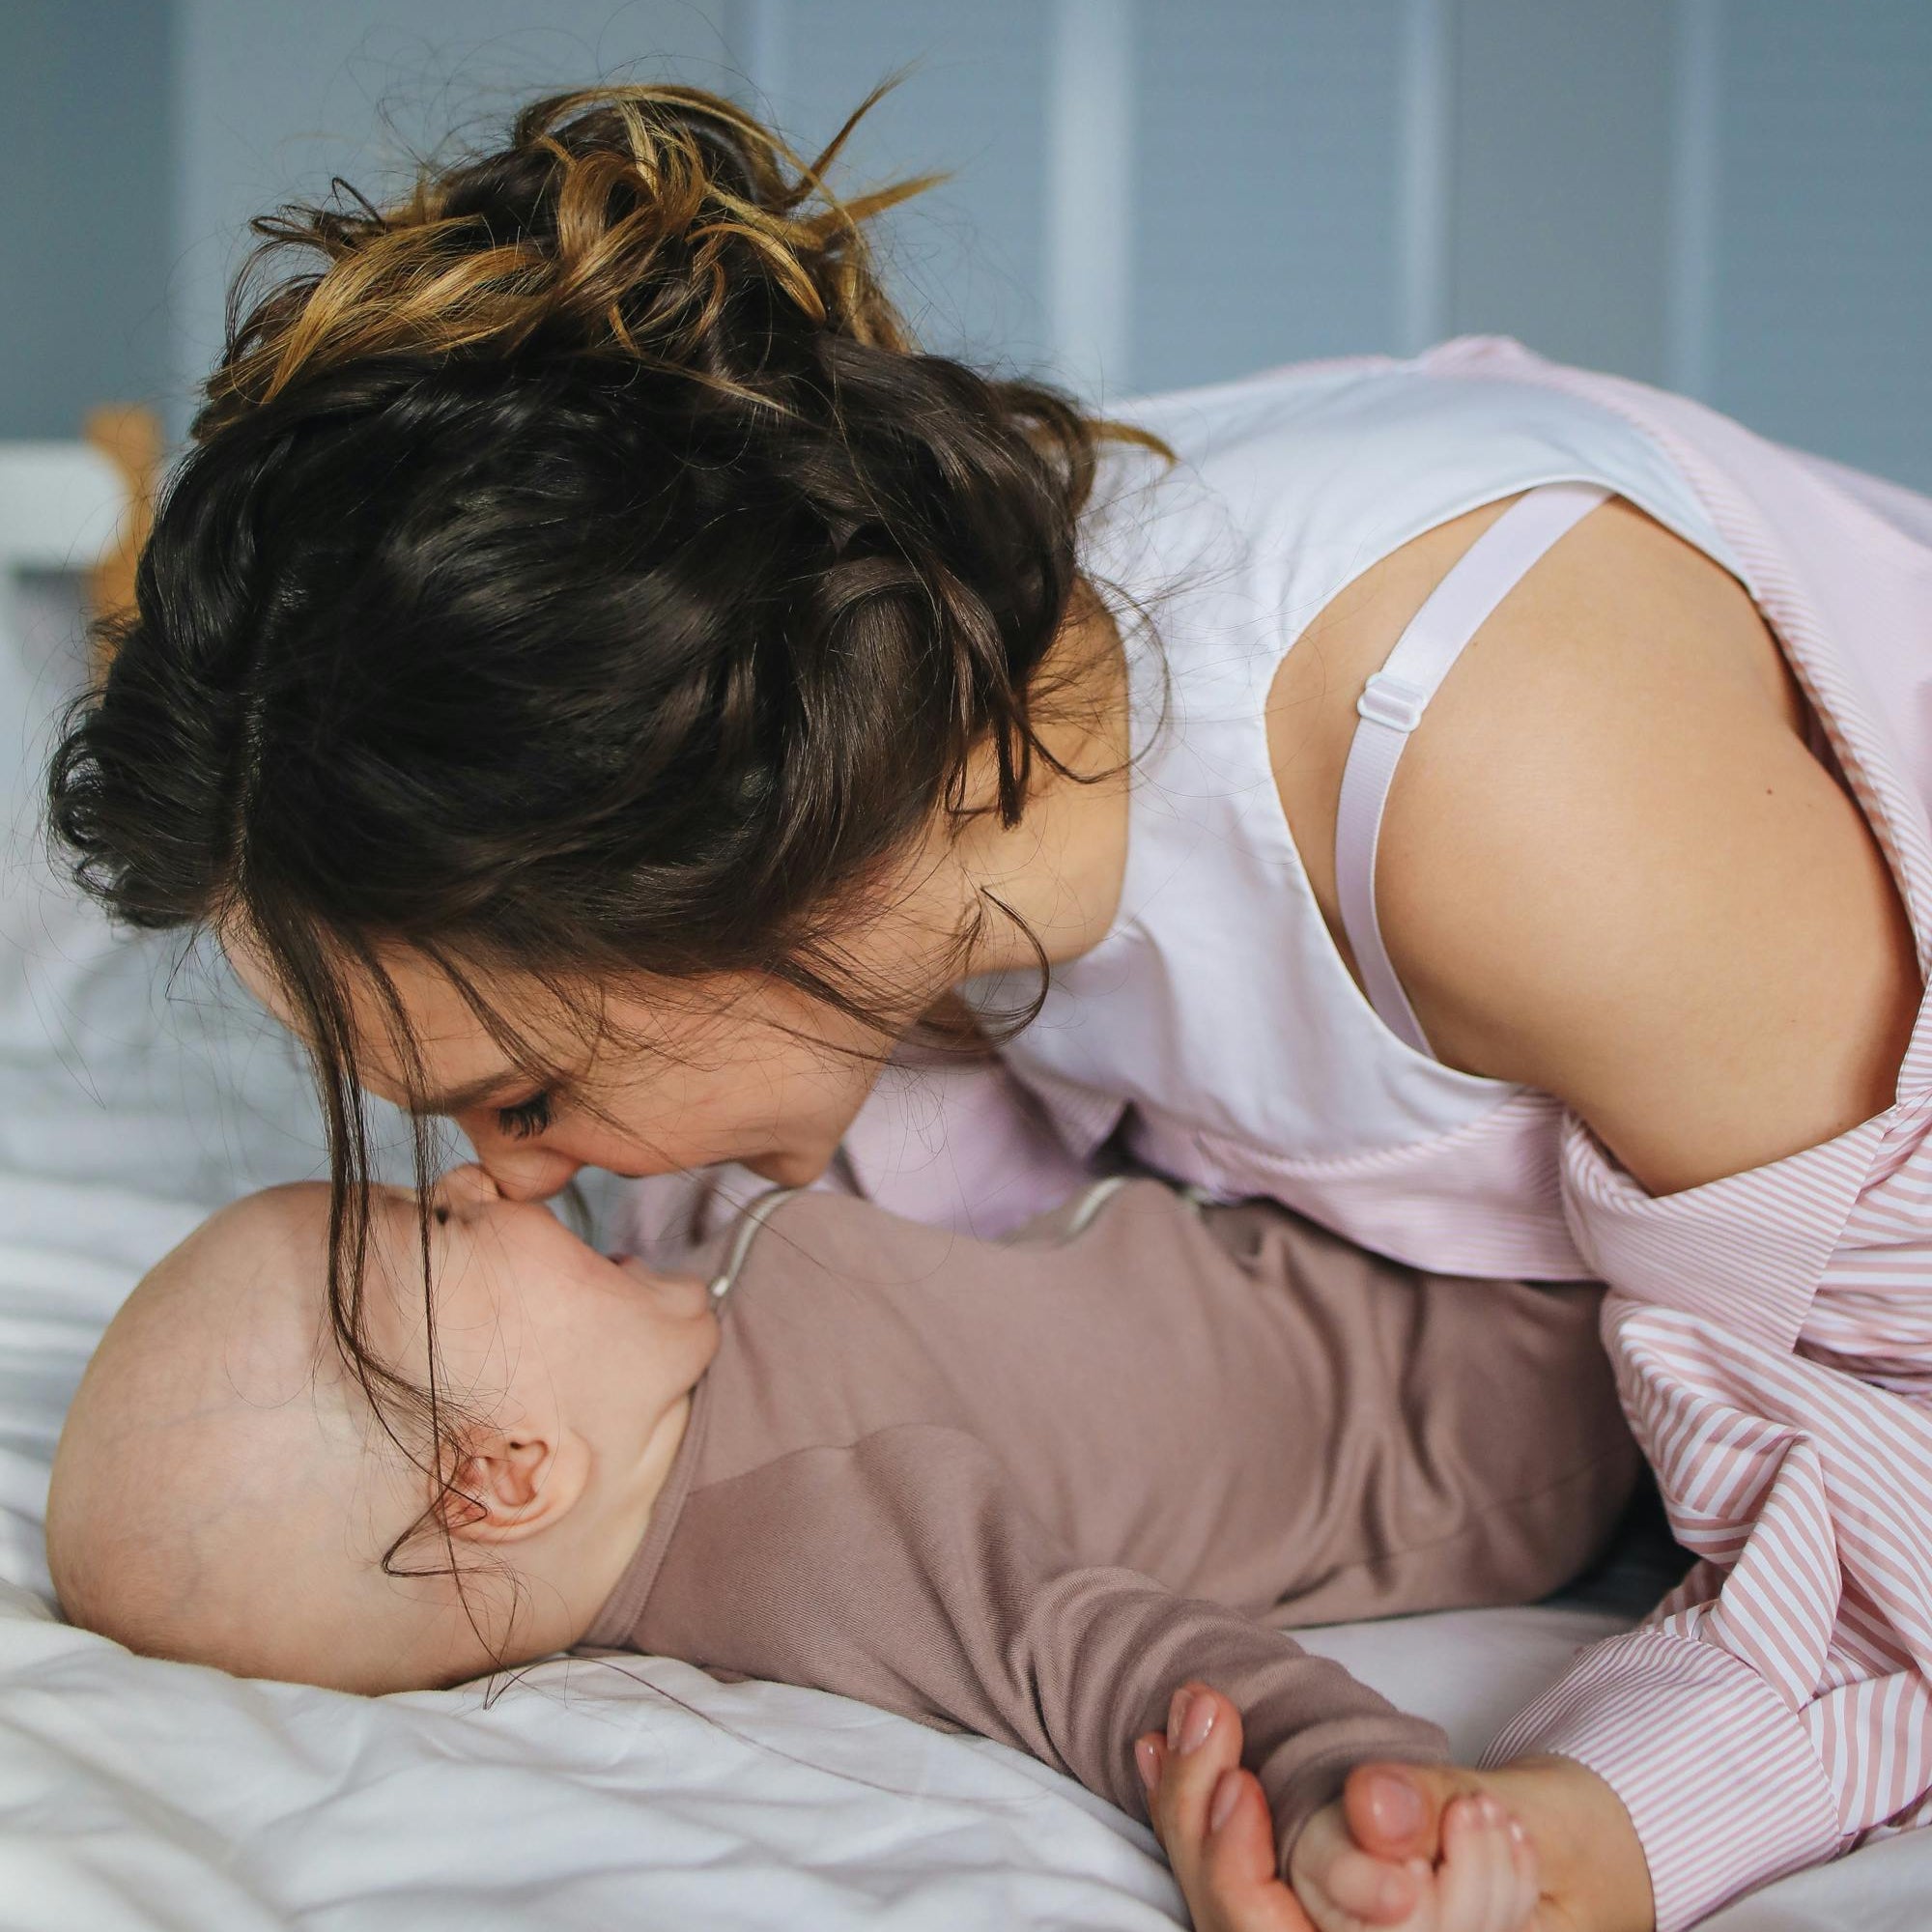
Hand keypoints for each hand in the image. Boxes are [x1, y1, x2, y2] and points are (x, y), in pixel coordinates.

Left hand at [1136, 1686, 1549, 1931]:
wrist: (1586, 1864)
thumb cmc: (1571, 1851)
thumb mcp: (1535, 1821)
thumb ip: (1443, 1815)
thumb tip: (1368, 1805)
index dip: (1244, 1876)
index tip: (1239, 1782)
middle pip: (1243, 1931)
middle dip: (1203, 1824)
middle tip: (1204, 1708)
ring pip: (1230, 1910)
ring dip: (1190, 1807)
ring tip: (1193, 1710)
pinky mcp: (1311, 1919)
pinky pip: (1238, 1883)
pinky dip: (1198, 1812)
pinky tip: (1164, 1744)